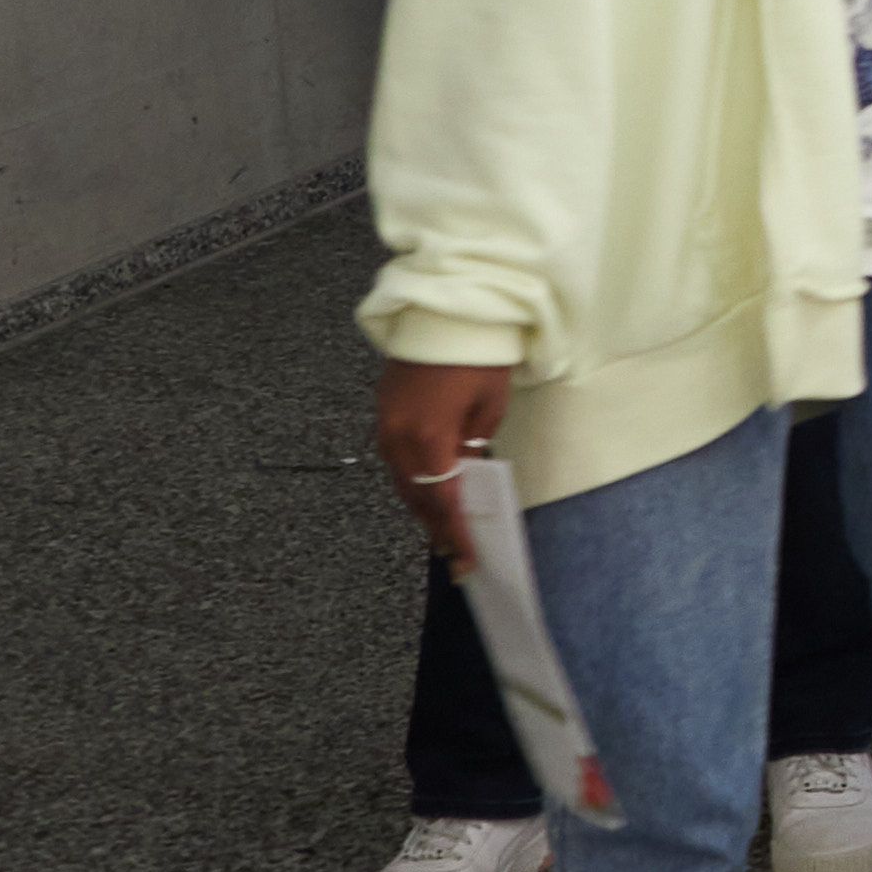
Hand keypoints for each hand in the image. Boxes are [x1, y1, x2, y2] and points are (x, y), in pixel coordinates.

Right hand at [376, 360, 514, 566]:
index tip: (466, 559)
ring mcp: (385, 424)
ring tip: (442, 529)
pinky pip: (394, 458)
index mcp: (429, 437)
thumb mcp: (489, 406)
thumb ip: (473, 447)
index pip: (442, 500)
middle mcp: (398, 436)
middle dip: (435, 527)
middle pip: (416, 497)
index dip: (455, 532)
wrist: (446, 312)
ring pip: (401, 481)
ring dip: (421, 506)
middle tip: (455, 553)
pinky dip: (412, 480)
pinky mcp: (382, 411)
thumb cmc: (478, 355)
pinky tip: (426, 490)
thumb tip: (464, 474)